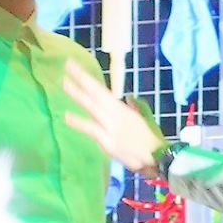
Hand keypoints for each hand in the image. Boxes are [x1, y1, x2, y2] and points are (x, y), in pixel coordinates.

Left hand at [64, 61, 165, 175]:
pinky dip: (80, 122)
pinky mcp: (109, 142)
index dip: (87, 78)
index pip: (101, 91)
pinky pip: (92, 129)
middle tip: (68, 65)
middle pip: (97, 94)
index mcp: (122, 109)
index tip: (73, 66)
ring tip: (65, 83)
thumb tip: (128, 98)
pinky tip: (67, 117)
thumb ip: (133, 108)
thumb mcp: (141, 120)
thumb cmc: (148, 141)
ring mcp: (112, 127)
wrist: (158, 158)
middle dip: (82, 78)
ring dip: (79, 95)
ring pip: (94, 107)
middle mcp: (116, 114)